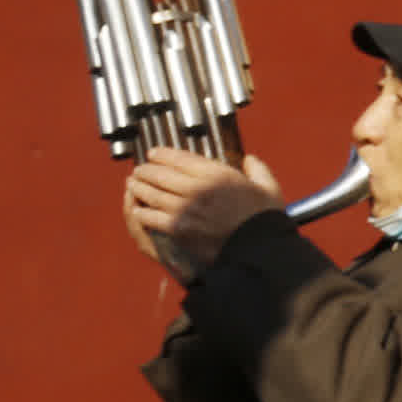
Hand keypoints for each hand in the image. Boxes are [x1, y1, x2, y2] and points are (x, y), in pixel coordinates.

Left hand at [124, 151, 281, 278]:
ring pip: (152, 194)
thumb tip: (250, 160)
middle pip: (161, 174)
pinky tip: (137, 210)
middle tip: (139, 170)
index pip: (180, 158)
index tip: (154, 153)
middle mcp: (197, 188)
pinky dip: (141, 212)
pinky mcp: (178, 229)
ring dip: (139, 188)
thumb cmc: (264, 220)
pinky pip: (151, 217)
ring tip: (133, 185)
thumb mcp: (268, 188)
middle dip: (146, 170)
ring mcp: (185, 209)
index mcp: (218, 174)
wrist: (258, 248)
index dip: (163, 154)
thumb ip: (258, 170)